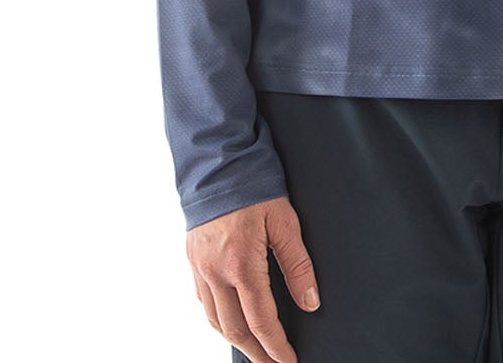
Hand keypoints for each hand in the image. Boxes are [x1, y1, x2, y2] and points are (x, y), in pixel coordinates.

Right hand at [186, 195, 320, 362]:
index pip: (262, 321)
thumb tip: (310, 302)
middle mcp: (216, 272)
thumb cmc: (253, 186)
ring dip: (235, 340)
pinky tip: (230, 319)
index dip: (277, 347)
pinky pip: (203, 301)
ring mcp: (200, 267)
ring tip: (254, 351)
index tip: (288, 362)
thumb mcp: (284, 221)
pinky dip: (217, 318)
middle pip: (235, 330)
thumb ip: (297, 265)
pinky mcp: (192, 259)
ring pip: (214, 320)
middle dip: (256, 353)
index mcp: (241, 265)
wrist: (217, 161)